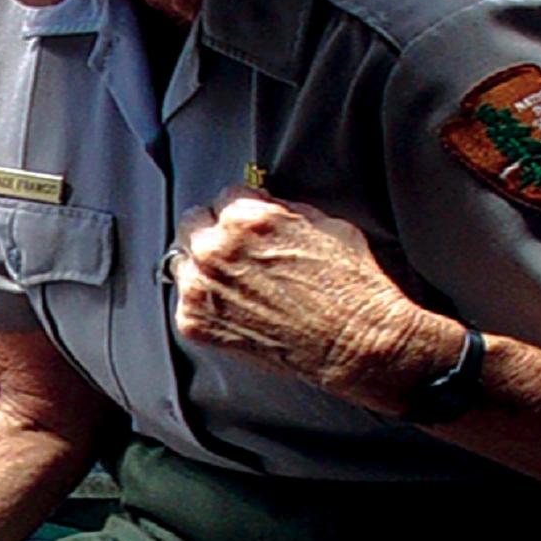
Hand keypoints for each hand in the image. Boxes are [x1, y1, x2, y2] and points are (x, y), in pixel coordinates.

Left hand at [169, 190, 452, 414]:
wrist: (356, 344)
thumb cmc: (350, 286)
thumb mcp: (325, 225)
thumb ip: (280, 210)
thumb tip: (263, 204)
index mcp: (246, 218)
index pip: (225, 195)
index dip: (243, 210)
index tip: (251, 226)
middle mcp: (215, 249)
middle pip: (194, 222)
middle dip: (215, 232)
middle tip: (238, 252)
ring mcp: (200, 287)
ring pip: (183, 260)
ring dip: (203, 266)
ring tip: (236, 281)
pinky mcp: (194, 321)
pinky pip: (186, 298)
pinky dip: (205, 301)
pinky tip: (235, 307)